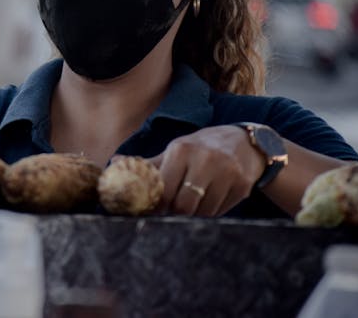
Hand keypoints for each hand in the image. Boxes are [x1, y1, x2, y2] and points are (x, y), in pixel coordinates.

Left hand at [148, 125, 264, 216]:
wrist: (243, 142)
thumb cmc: (201, 149)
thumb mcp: (176, 151)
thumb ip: (148, 164)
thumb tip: (114, 164)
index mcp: (182, 149)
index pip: (164, 191)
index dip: (158, 206)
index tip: (156, 210)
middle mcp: (205, 159)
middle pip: (183, 206)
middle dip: (176, 213)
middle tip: (175, 210)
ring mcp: (227, 172)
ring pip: (203, 213)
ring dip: (195, 214)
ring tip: (195, 201)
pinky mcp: (242, 185)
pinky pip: (220, 212)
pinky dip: (212, 211)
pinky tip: (212, 198)